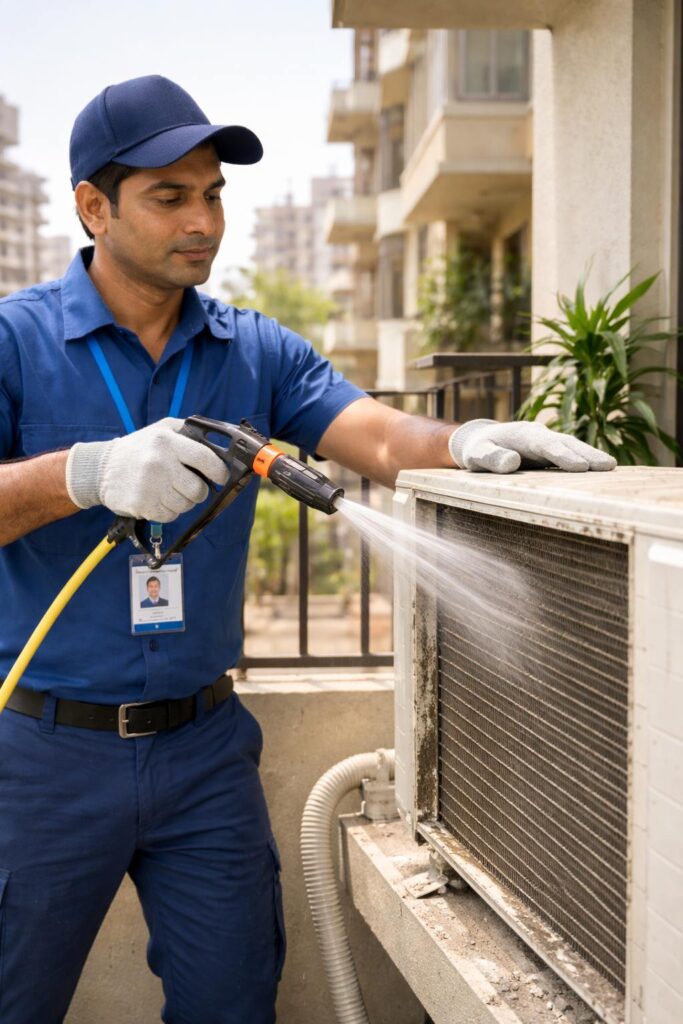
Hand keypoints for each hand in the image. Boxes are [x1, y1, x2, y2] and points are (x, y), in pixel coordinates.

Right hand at [66, 417, 228, 520]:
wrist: (100, 468)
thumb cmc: (138, 448)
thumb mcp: (161, 429)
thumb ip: (188, 432)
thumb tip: (219, 442)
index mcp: (167, 441)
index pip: (207, 460)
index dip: (219, 472)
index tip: (220, 476)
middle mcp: (159, 463)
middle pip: (198, 490)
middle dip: (199, 491)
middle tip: (191, 486)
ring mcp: (149, 486)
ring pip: (186, 505)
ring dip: (183, 501)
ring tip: (170, 490)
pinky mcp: (142, 505)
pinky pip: (170, 516)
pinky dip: (169, 511)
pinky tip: (158, 498)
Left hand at [448, 419, 616, 473]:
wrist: (481, 440)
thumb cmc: (477, 450)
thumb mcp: (477, 455)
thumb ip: (491, 458)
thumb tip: (512, 462)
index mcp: (523, 434)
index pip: (545, 445)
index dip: (562, 455)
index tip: (579, 467)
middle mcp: (540, 435)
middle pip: (566, 442)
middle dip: (586, 453)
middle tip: (607, 466)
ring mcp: (548, 442)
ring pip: (573, 446)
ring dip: (591, 456)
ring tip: (611, 467)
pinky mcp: (551, 452)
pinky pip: (571, 455)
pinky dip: (587, 461)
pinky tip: (603, 472)